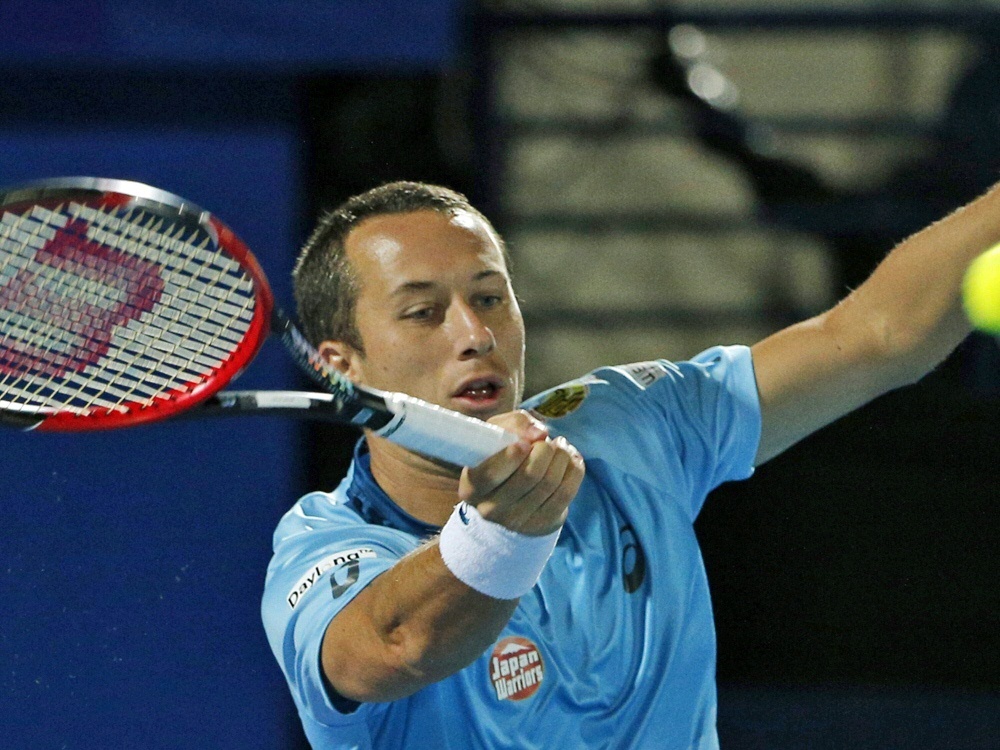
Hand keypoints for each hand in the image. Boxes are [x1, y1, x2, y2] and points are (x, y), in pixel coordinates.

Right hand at [458, 411, 584, 535]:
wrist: (513, 493)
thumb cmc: (501, 455)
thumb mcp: (498, 433)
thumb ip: (515, 424)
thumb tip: (538, 433)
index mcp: (471, 487)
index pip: (491, 475)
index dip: (511, 456)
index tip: (524, 443)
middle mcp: (490, 509)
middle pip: (529, 476)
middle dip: (544, 450)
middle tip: (545, 441)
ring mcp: (517, 521)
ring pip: (551, 482)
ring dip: (561, 457)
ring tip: (559, 447)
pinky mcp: (542, 524)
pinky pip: (566, 493)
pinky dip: (573, 470)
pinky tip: (569, 459)